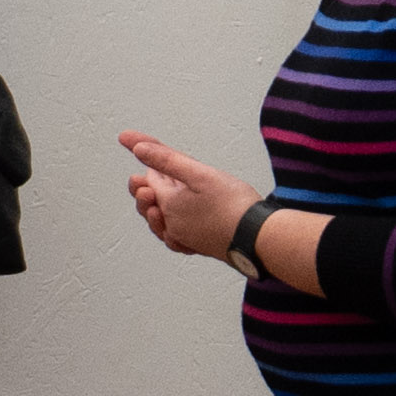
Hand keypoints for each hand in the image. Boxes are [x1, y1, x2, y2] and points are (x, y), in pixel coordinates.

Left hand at [115, 132, 256, 264]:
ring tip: (152, 202)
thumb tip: (137, 148)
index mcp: (169, 205)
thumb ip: (166, 159)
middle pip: (152, 203)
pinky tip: (172, 228)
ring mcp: (185, 239)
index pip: (151, 181)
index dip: (151, 164)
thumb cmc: (234, 206)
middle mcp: (173, 225)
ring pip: (162, 222)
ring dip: (155, 210)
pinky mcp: (199, 247)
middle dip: (146, 190)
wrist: (258, 238)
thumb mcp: (199, 173)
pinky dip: (171, 230)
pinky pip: (177, 239)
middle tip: (139, 180)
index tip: (142, 149)